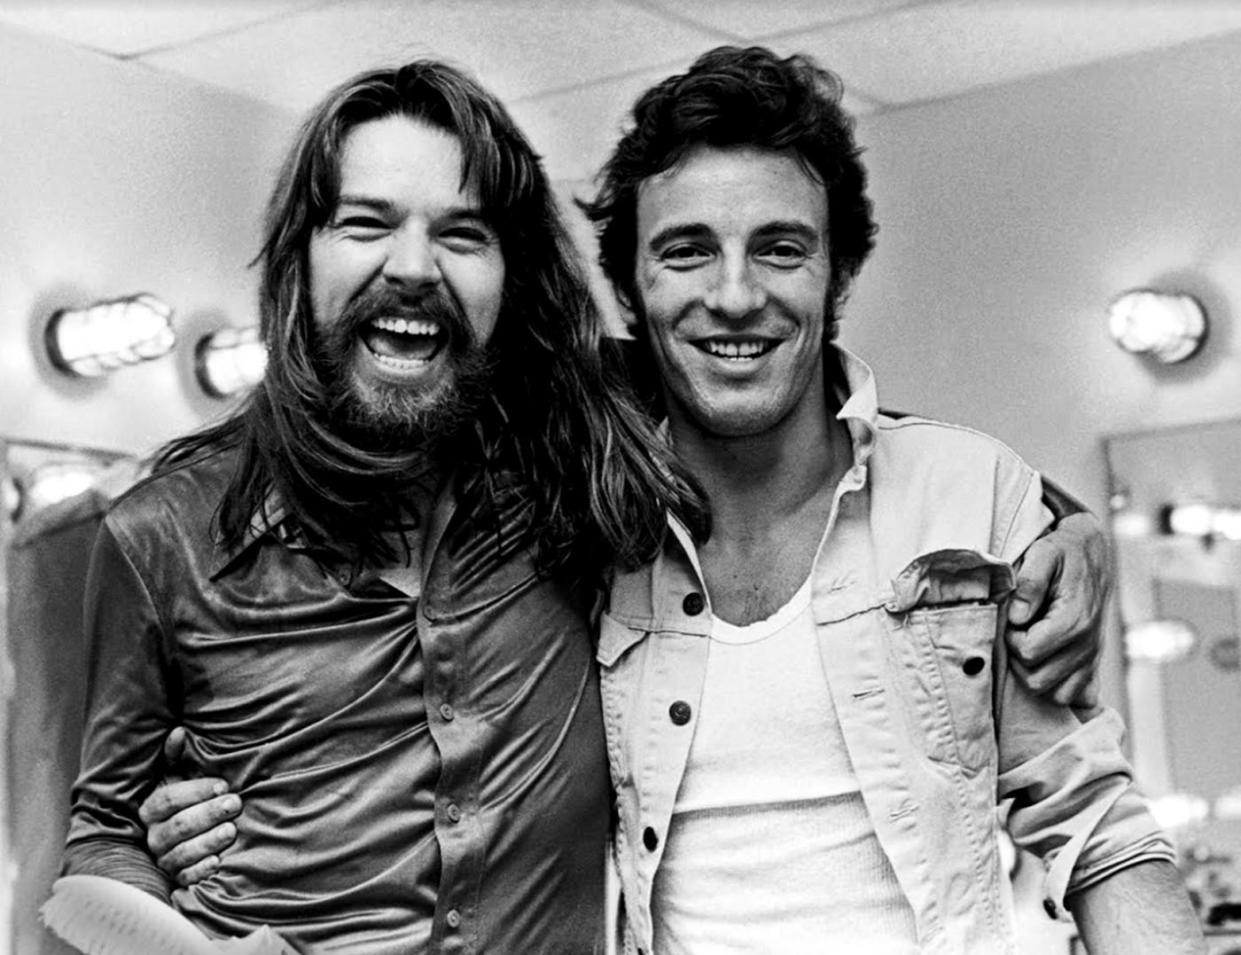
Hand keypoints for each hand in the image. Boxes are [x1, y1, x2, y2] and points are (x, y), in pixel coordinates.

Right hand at [138, 727, 241, 885]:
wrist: (185, 837)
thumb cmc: (187, 800)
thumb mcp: (179, 777)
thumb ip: (177, 756)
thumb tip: (179, 731)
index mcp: (152, 808)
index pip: (169, 799)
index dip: (196, 791)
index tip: (223, 785)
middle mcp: (154, 835)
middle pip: (178, 825)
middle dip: (209, 813)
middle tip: (235, 803)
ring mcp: (163, 858)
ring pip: (182, 852)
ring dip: (208, 841)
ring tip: (231, 831)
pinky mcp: (176, 878)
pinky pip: (185, 878)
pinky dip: (201, 870)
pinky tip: (218, 863)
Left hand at [1007, 512, 1111, 706]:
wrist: (1092, 552)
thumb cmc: (1064, 552)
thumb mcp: (1043, 555)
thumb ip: (1030, 584)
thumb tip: (1016, 617)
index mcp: (1074, 620)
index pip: (1028, 653)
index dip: (1011, 639)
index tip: (1012, 621)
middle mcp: (1087, 645)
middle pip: (1038, 679)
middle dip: (1019, 659)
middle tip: (1019, 633)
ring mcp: (1091, 657)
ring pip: (1056, 694)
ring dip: (1035, 675)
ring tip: (1031, 646)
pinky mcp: (1093, 663)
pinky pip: (1076, 696)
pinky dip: (1057, 686)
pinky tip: (1047, 664)